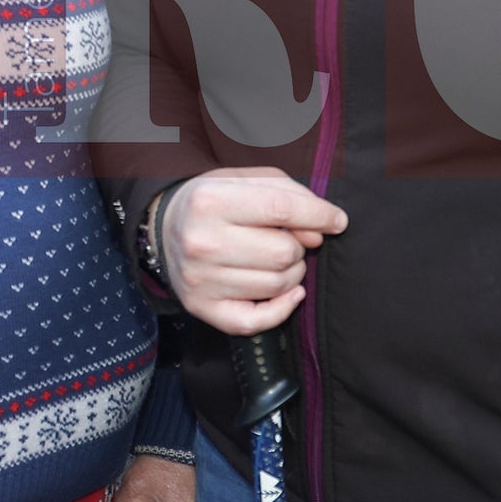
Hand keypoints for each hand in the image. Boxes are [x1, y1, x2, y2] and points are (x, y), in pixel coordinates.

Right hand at [159, 166, 346, 337]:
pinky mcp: (201, 307)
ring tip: (278, 260)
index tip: (337, 221)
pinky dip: (282, 308)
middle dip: (298, 246)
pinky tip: (289, 292)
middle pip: (283, 252)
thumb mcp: (246, 180)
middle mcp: (202, 241)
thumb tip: (320, 231)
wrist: (162, 228)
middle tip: (287, 239)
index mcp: (211, 200)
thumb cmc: (214, 201)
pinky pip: (256, 321)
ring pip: (277, 284)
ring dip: (292, 273)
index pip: (281, 209)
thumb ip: (289, 195)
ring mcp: (200, 279)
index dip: (319, 215)